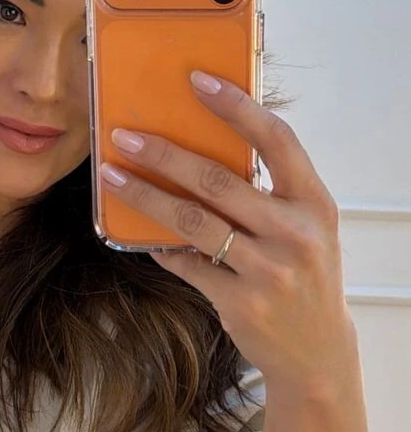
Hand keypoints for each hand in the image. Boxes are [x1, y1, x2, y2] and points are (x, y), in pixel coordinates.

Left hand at [100, 71, 357, 397]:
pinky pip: (188, 265)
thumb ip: (271, 193)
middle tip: (124, 136)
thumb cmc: (304, 277)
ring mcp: (267, 271)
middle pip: (217, 181)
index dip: (237, 107)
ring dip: (145, 197)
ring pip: (192, 223)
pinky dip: (161, 248)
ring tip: (113, 178)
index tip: (197, 81)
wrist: (317, 351)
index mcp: (314, 203)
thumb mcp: (306, 229)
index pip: (276, 140)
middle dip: (164, 154)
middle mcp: (294, 234)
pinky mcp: (240, 303)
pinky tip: (142, 236)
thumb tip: (205, 150)